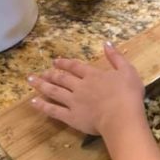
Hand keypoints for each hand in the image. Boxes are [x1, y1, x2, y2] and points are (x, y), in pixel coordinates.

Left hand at [28, 42, 145, 135]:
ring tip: (31, 81)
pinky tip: (34, 102)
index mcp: (93, 75)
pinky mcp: (71, 117)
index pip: (76, 66)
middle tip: (42, 72)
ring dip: (42, 85)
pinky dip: (43, 105)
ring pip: (54, 91)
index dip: (65, 63)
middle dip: (51, 73)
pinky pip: (53, 110)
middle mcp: (80, 86)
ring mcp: (73, 101)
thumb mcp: (127, 70)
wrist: (122, 116)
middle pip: (62, 78)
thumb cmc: (128, 94)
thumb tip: (107, 43)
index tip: (56, 61)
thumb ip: (116, 57)